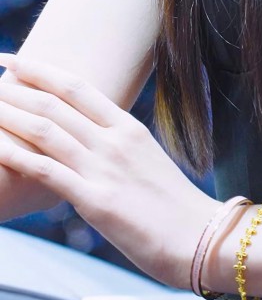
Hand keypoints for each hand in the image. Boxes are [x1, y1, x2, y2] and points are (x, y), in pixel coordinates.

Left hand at [0, 52, 221, 289]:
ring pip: (45, 130)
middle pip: (55, 103)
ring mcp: (105, 168)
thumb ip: (117, 152)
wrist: (204, 239)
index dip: (41, 71)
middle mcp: (114, 141)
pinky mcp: (96, 200)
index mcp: (128, 129)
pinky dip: (15, 155)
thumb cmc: (176, 211)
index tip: (15, 60)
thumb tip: (89, 150)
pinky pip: (47, 170)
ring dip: (8, 114)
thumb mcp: (147, 165)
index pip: (77, 88)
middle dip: (15, 87)